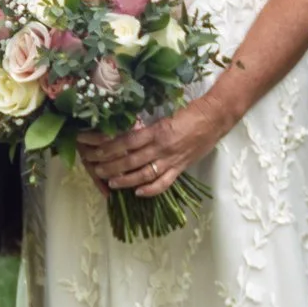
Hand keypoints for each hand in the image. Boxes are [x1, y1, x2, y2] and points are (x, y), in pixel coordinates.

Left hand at [76, 100, 227, 197]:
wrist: (214, 118)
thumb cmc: (188, 113)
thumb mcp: (163, 117)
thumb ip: (147, 128)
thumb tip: (125, 134)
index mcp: (155, 131)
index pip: (126, 141)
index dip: (108, 147)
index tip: (93, 149)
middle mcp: (161, 147)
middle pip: (130, 160)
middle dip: (110, 165)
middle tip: (95, 168)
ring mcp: (171, 160)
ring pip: (143, 174)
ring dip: (125, 180)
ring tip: (110, 182)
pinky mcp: (181, 168)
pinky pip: (163, 183)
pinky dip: (150, 190)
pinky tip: (137, 193)